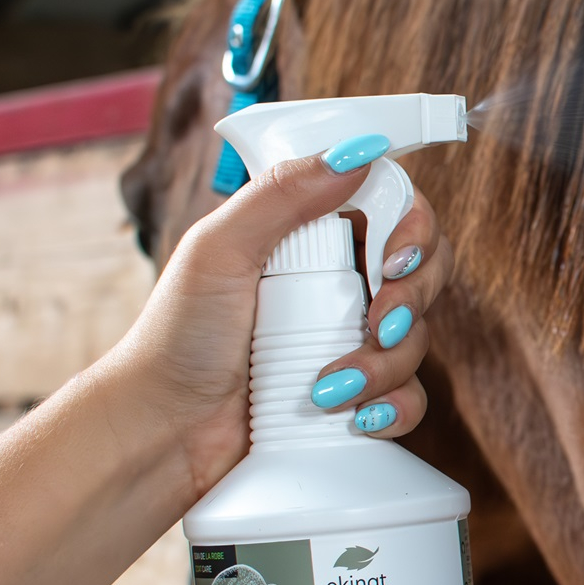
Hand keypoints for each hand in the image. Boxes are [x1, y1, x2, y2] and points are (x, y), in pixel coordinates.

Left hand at [106, 141, 453, 495]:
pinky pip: (407, 399)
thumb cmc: (176, 336)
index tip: (396, 257)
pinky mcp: (354, 398)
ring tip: (331, 388)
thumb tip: (358, 153)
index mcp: (310, 239)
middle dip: (412, 298)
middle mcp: (337, 286)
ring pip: (415, 341)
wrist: (162, 431)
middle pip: (421, 273)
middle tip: (379, 321)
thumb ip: (282, 194)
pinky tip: (359, 418)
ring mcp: (348, 343)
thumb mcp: (220, 249)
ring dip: (386, 365)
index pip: (392, 211)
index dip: (412, 230)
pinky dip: (394, 408)